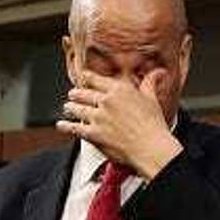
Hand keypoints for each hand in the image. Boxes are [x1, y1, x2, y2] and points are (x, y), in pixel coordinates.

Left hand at [57, 69, 182, 179]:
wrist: (150, 147)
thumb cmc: (153, 125)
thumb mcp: (152, 99)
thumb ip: (150, 83)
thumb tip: (158, 72)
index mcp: (119, 90)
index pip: (96, 79)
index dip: (87, 78)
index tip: (83, 77)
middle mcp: (106, 101)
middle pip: (83, 94)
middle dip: (75, 94)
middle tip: (72, 94)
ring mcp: (98, 117)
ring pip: (77, 109)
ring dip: (70, 108)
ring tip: (67, 108)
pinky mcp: (93, 133)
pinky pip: (74, 128)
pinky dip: (65, 126)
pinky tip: (61, 125)